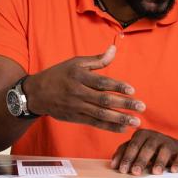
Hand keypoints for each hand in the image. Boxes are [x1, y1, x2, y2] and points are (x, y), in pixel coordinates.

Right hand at [25, 45, 145, 132]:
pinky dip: (109, 127)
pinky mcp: (75, 118)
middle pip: (104, 100)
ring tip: (136, 122)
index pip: (101, 83)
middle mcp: (78, 93)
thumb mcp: (75, 63)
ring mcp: (76, 107)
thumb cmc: (59, 74)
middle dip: (124, 105)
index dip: (117, 86)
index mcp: (79, 76)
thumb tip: (114, 49)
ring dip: (120, 119)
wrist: (36, 93)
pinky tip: (123, 128)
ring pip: (101, 114)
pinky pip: (94, 123)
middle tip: (142, 107)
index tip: (132, 90)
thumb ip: (97, 60)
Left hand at [110, 129, 177, 175]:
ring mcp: (168, 143)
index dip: (127, 157)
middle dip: (141, 160)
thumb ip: (124, 152)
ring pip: (164, 151)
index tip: (122, 169)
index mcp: (142, 134)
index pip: (133, 145)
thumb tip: (113, 165)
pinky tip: (173, 170)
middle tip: (135, 172)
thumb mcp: (136, 147)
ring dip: (159, 161)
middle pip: (148, 148)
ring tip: (155, 172)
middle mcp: (155, 137)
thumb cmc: (148, 148)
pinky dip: (177, 163)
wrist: (172, 147)